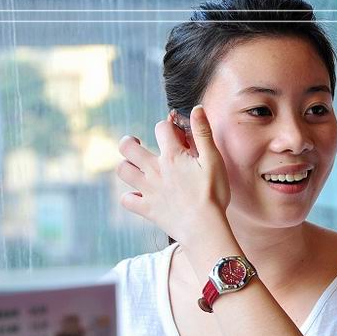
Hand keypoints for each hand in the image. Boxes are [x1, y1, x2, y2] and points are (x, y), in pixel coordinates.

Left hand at [116, 105, 230, 246]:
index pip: (161, 128)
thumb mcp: (213, 160)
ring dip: (126, 166)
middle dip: (129, 141)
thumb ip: (203, 133)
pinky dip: (130, 196)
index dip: (167, 127)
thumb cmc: (213, 193)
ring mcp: (148, 190)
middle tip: (136, 143)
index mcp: (172, 156)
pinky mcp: (147, 209)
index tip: (174, 134)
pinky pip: (127, 200)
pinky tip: (139, 195)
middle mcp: (155, 170)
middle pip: (127, 147)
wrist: (204, 227)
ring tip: (135, 167)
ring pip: (122, 171)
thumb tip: (196, 108)